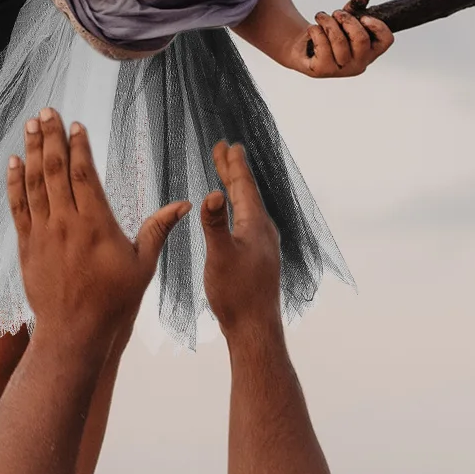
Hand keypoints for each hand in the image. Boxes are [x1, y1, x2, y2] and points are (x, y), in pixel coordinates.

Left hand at [7, 109, 189, 350]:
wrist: (74, 333)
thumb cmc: (114, 301)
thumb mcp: (143, 265)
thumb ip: (159, 229)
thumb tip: (186, 205)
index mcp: (96, 224)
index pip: (85, 174)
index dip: (80, 146)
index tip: (76, 124)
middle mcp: (66, 224)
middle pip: (56, 170)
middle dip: (51, 137)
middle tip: (47, 110)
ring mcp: (43, 234)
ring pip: (34, 183)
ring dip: (31, 151)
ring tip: (30, 125)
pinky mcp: (28, 246)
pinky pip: (19, 207)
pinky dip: (15, 183)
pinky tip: (14, 163)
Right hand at [200, 141, 282, 337]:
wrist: (254, 328)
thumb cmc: (237, 294)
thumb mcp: (220, 256)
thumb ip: (215, 224)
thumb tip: (211, 193)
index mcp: (255, 225)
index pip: (243, 187)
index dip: (233, 165)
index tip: (228, 145)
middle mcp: (263, 231)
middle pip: (246, 193)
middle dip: (233, 171)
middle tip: (224, 149)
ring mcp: (262, 245)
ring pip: (247, 207)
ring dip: (235, 189)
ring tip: (226, 175)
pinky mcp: (258, 258)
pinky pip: (247, 222)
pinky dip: (237, 208)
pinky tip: (234, 217)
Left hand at [294, 0, 393, 78]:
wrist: (304, 48)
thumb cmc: (330, 34)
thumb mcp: (344, 19)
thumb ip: (355, 7)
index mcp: (370, 52)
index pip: (386, 40)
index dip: (378, 26)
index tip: (363, 17)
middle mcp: (359, 64)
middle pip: (361, 39)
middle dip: (347, 20)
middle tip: (336, 13)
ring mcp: (341, 70)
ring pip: (339, 40)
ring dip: (328, 22)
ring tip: (320, 17)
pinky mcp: (322, 70)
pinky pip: (322, 45)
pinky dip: (316, 31)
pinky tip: (313, 29)